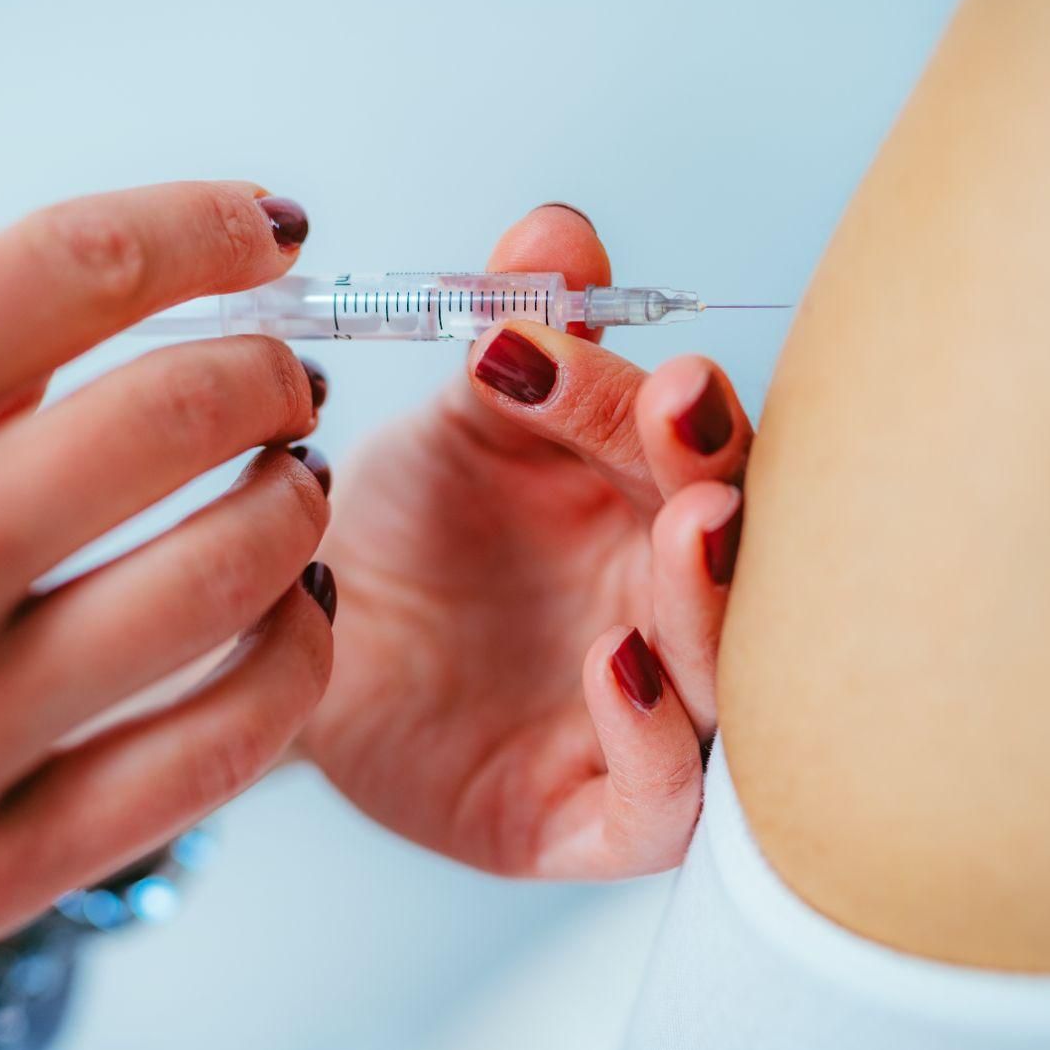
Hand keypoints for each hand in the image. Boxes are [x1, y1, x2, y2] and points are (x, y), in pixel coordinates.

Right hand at [0, 182, 335, 1049]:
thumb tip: (73, 363)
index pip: (70, 267)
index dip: (206, 228)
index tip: (263, 230)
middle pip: (181, 410)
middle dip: (271, 374)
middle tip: (284, 381)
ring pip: (232, 578)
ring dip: (293, 512)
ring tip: (289, 496)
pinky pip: (216, 754)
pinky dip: (289, 670)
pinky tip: (292, 634)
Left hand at [300, 205, 750, 876]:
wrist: (303, 647)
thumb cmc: (404, 536)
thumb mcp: (456, 425)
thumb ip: (515, 334)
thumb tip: (558, 230)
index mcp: (655, 509)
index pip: (709, 460)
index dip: (693, 414)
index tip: (653, 366)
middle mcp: (670, 613)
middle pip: (745, 564)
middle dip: (727, 488)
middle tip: (686, 423)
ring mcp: (645, 720)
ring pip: (729, 680)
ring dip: (714, 601)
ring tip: (684, 526)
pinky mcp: (589, 818)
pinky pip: (660, 805)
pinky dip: (657, 740)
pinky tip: (617, 665)